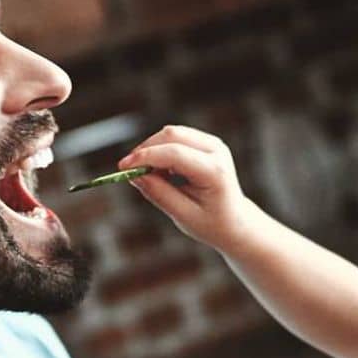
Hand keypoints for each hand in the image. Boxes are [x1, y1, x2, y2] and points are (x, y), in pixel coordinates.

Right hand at [120, 125, 259, 250]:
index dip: (145, 157)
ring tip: (150, 177)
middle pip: (171, 135)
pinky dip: (161, 151)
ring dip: (152, 150)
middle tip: (128, 171)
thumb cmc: (211, 224)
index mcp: (215, 171)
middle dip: (145, 150)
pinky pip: (176, 138)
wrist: (235, 222)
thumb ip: (159, 194)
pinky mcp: (206, 142)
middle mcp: (216, 150)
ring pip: (171, 133)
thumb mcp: (184, 216)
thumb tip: (134, 175)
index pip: (174, 154)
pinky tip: (161, 172)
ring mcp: (213, 143)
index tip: (122, 167)